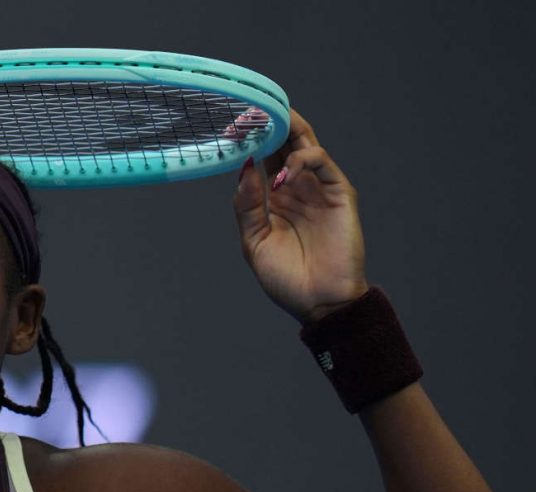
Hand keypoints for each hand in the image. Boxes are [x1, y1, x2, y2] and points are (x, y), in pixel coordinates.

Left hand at [233, 109, 368, 323]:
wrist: (319, 303)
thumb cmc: (286, 277)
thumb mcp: (254, 241)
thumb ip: (247, 205)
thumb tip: (245, 167)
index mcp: (273, 196)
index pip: (262, 156)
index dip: (248, 140)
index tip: (228, 126)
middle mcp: (296, 186)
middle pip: (283, 141)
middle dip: (266, 123)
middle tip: (245, 113)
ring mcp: (318, 187)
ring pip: (304, 142)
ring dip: (285, 129)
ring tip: (263, 128)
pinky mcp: (338, 193)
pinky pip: (322, 162)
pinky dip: (302, 160)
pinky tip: (283, 176)